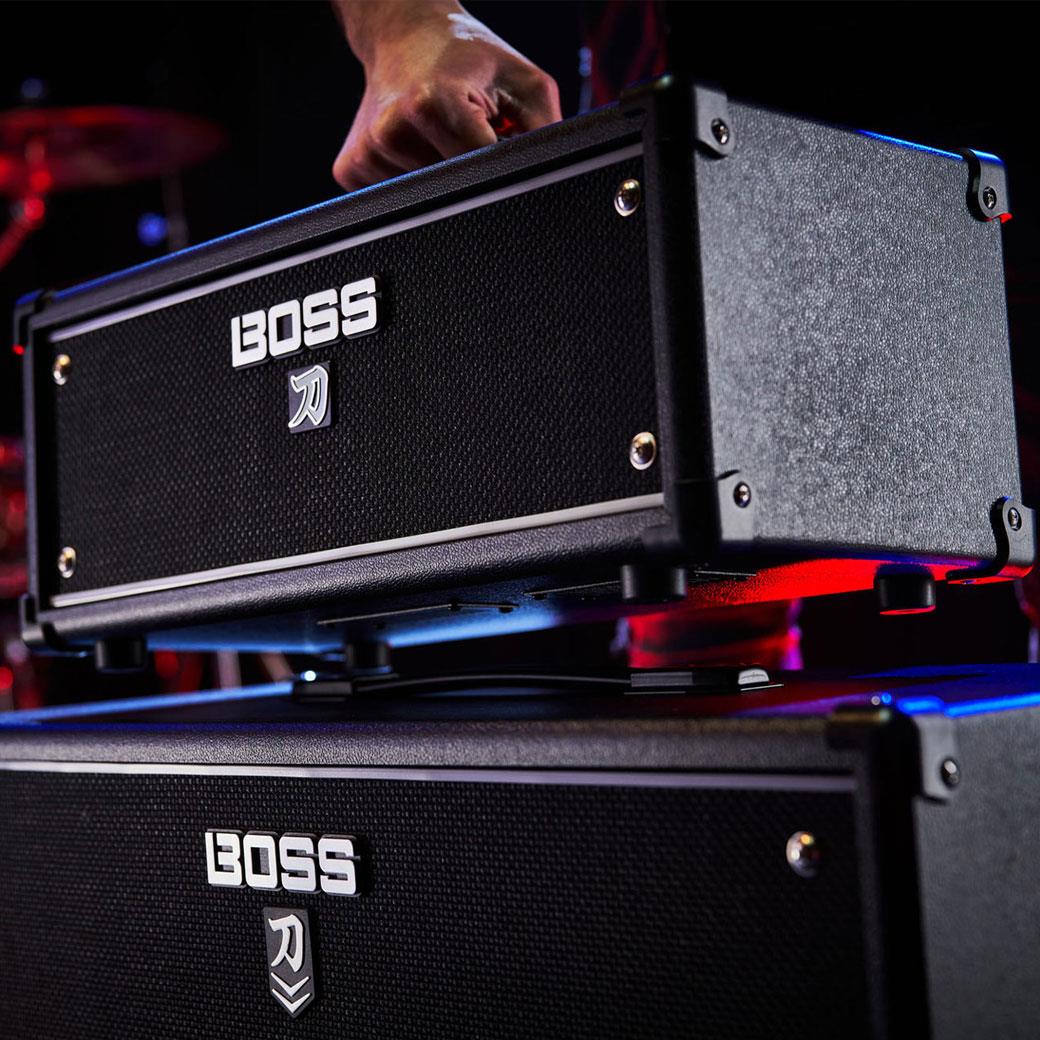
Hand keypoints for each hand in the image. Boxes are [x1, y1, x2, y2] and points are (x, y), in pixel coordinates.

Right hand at [333, 1, 560, 190]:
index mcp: (434, 103)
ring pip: (425, 201)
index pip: (481, 174)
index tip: (502, 161)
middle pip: (453, 193)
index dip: (500, 174)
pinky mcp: (349, 167)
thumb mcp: (525, 83)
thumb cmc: (469, 59)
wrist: (405, 33)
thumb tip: (558, 183)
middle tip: (471, 142)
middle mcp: (393, 127)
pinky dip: (414, 182)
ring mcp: (367, 152)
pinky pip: (395, 200)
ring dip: (442, 181)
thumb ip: (548, 134)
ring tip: (441, 139)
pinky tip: (416, 150)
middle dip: (472, 178)